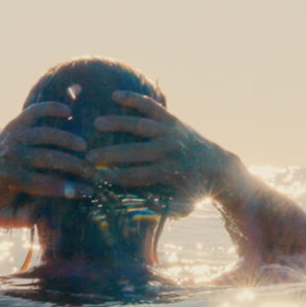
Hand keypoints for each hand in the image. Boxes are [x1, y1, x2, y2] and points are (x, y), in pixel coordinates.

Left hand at [0, 102, 100, 227]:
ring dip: (68, 139)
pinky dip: (52, 109)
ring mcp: (13, 136)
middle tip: (94, 171)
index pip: (45, 184)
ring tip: (86, 147)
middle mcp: (12, 155)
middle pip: (50, 159)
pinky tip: (70, 113)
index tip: (88, 191)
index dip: (69, 188)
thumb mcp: (4, 215)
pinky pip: (35, 111)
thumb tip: (39, 213)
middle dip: (76, 166)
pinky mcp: (15, 123)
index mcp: (11, 179)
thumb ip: (21, 219)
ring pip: (46, 134)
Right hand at [86, 91, 233, 208]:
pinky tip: (115, 95)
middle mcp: (168, 150)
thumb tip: (132, 211)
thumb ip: (159, 208)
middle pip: (133, 152)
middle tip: (87, 155)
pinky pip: (151, 106)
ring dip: (117, 123)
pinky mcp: (171, 119)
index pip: (135, 176)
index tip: (94, 177)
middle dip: (109, 153)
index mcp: (168, 173)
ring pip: (140, 125)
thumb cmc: (194, 191)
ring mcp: (170, 132)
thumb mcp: (180, 205)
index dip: (114, 176)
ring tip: (96, 123)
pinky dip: (134, 99)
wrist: (218, 168)